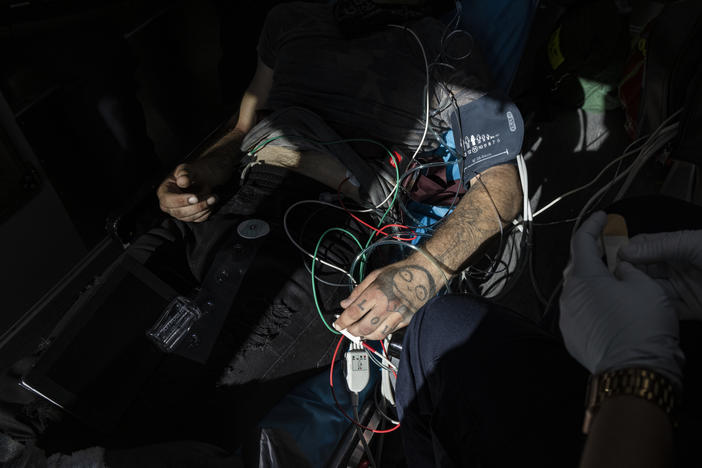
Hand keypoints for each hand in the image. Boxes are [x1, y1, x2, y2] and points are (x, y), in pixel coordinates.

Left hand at [333, 259, 437, 340]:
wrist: (425, 272)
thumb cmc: (401, 271)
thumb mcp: (375, 275)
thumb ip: (358, 291)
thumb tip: (346, 304)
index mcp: (376, 293)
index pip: (353, 313)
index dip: (342, 321)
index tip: (337, 324)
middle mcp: (386, 306)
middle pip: (363, 328)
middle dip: (352, 331)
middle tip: (348, 329)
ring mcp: (398, 315)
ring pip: (377, 335)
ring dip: (365, 336)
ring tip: (360, 332)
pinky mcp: (407, 320)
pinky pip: (390, 332)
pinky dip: (380, 333)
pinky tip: (375, 330)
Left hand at [559, 211, 683, 385]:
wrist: (633, 371)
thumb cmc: (642, 325)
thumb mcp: (645, 286)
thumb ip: (628, 270)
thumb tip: (620, 269)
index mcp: (583, 277)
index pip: (581, 241)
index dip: (592, 226)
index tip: (601, 217)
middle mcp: (568, 295)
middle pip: (577, 267)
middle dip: (592, 255)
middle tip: (609, 248)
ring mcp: (567, 318)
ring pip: (578, 291)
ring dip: (592, 283)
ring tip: (612, 281)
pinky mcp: (571, 337)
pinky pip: (580, 313)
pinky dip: (591, 305)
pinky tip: (608, 308)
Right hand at [619, 230, 701, 320]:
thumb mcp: (692, 244)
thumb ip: (660, 246)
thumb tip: (628, 249)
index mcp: (678, 247)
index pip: (644, 246)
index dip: (627, 251)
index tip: (611, 258)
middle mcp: (679, 267)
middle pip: (644, 270)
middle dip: (629, 274)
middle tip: (614, 279)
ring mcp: (684, 288)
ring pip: (653, 291)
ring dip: (640, 293)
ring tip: (626, 295)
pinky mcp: (692, 308)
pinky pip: (669, 310)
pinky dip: (658, 311)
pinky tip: (646, 310)